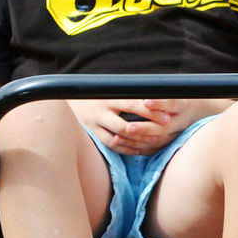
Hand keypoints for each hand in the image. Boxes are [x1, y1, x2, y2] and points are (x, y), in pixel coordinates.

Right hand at [70, 99, 204, 154]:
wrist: (71, 99)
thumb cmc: (99, 92)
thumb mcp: (112, 88)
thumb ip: (130, 92)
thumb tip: (157, 92)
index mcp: (109, 97)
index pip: (132, 104)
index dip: (150, 111)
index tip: (166, 116)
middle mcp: (101, 111)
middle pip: (125, 124)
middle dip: (146, 129)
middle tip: (164, 131)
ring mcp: (95, 124)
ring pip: (118, 138)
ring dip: (137, 141)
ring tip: (155, 141)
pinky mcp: (92, 134)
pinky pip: (110, 145)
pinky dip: (125, 148)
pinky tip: (139, 149)